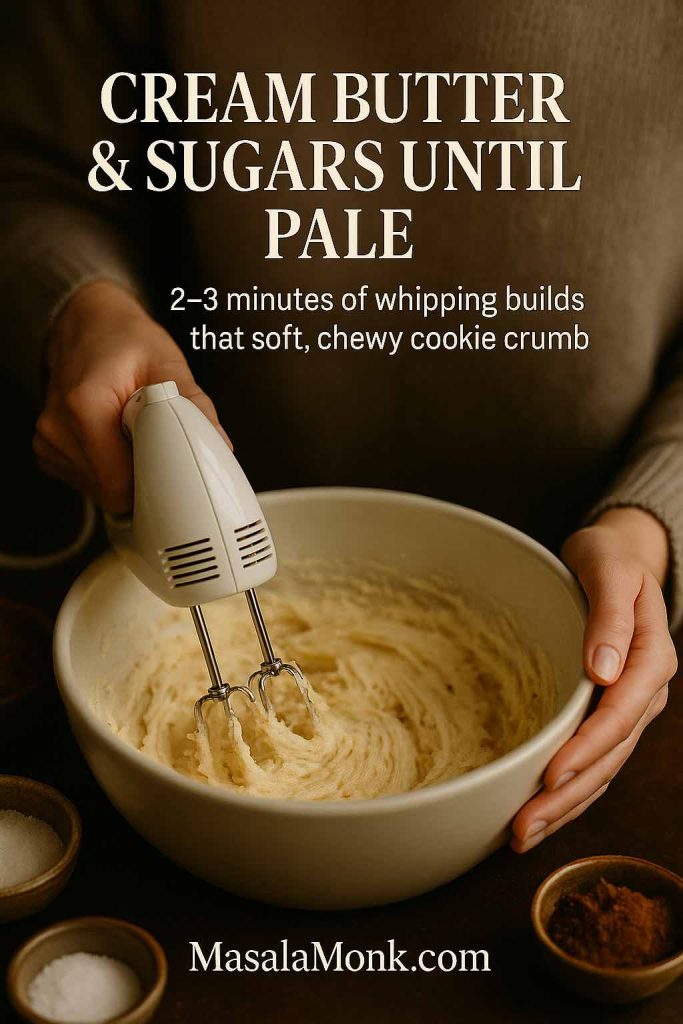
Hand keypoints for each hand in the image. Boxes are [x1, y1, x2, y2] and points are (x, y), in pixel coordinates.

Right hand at [33, 280, 228, 513]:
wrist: (87, 323)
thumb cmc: (126, 340)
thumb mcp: (166, 363)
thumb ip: (194, 407)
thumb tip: (219, 447)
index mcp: (84, 406)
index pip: (119, 485)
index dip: (152, 483)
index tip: (170, 466)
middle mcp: (58, 429)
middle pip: (111, 493)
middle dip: (141, 477)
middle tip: (152, 439)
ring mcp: (48, 443)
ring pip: (100, 491)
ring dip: (124, 472)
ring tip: (130, 432)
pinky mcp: (48, 451)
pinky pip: (88, 482)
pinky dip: (108, 469)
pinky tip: (114, 438)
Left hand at [511, 507, 676, 851]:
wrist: (616, 560)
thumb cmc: (609, 559)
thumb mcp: (610, 569)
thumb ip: (610, 616)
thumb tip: (602, 669)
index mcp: (651, 659)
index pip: (620, 715)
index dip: (587, 749)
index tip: (552, 774)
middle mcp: (643, 693)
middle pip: (609, 755)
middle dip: (568, 795)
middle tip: (523, 825)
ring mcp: (628, 710)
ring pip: (602, 770)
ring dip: (565, 806)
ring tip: (522, 835)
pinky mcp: (607, 717)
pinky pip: (593, 762)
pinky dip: (568, 792)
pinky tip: (539, 814)